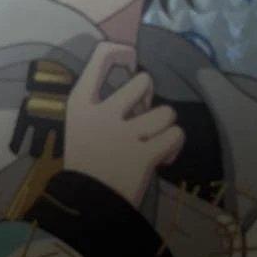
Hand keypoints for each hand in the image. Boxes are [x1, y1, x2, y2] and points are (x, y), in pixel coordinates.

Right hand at [63, 42, 184, 207]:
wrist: (86, 205)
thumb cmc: (86, 162)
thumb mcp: (81, 126)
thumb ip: (104, 104)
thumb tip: (143, 85)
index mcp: (81, 104)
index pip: (100, 56)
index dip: (120, 51)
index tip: (127, 58)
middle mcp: (102, 114)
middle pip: (144, 81)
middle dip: (150, 97)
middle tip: (143, 116)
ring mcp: (124, 135)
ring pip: (166, 112)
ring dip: (164, 126)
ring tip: (154, 141)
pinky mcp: (144, 156)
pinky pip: (175, 135)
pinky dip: (174, 145)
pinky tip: (163, 157)